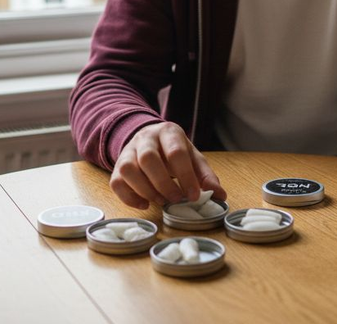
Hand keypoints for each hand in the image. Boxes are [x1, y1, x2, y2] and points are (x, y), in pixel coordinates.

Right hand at [110, 122, 225, 209]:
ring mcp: (128, 151)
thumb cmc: (174, 152)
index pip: (176, 152)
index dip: (186, 176)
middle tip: (176, 199)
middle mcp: (145, 138)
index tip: (194, 196)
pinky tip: (145, 204)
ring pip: (129, 169)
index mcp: (169, 132)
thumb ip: (205, 175)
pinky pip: (116, 182)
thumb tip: (220, 195)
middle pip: (148, 158)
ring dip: (146, 190)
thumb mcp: (193, 158)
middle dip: (163, 184)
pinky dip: (130, 197)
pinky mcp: (117, 166)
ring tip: (161, 200)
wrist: (149, 140)